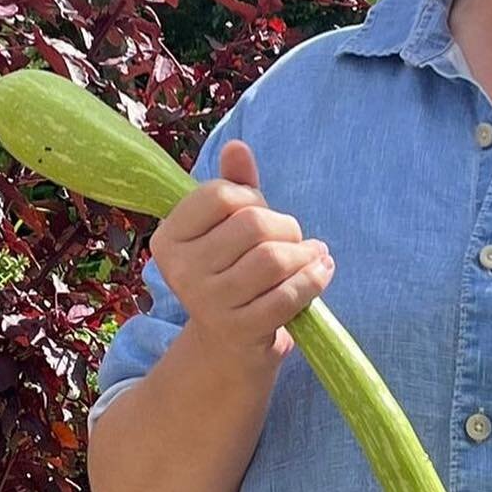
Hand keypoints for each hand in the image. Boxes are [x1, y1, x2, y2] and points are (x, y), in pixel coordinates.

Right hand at [148, 139, 333, 365]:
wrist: (228, 345)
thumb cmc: (232, 271)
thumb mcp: (228, 227)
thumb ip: (235, 186)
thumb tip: (238, 147)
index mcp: (170, 237)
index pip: (222, 194)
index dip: (253, 198)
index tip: (259, 213)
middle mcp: (180, 270)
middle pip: (254, 224)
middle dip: (286, 227)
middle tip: (293, 240)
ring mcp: (207, 303)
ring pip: (274, 259)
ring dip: (304, 255)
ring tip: (311, 257)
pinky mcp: (238, 330)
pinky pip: (289, 295)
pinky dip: (314, 279)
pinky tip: (321, 272)